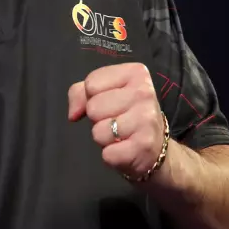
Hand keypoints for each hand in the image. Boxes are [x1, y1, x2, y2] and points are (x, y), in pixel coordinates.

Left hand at [68, 63, 165, 178]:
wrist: (154, 146)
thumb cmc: (126, 113)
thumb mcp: (104, 92)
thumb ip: (80, 92)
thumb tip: (73, 114)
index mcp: (136, 72)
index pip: (91, 83)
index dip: (93, 97)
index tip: (111, 102)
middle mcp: (144, 92)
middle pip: (93, 107)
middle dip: (99, 118)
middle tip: (116, 121)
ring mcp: (146, 119)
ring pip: (98, 131)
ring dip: (104, 137)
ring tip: (120, 135)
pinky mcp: (144, 146)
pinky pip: (108, 153)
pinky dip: (111, 155)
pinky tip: (125, 149)